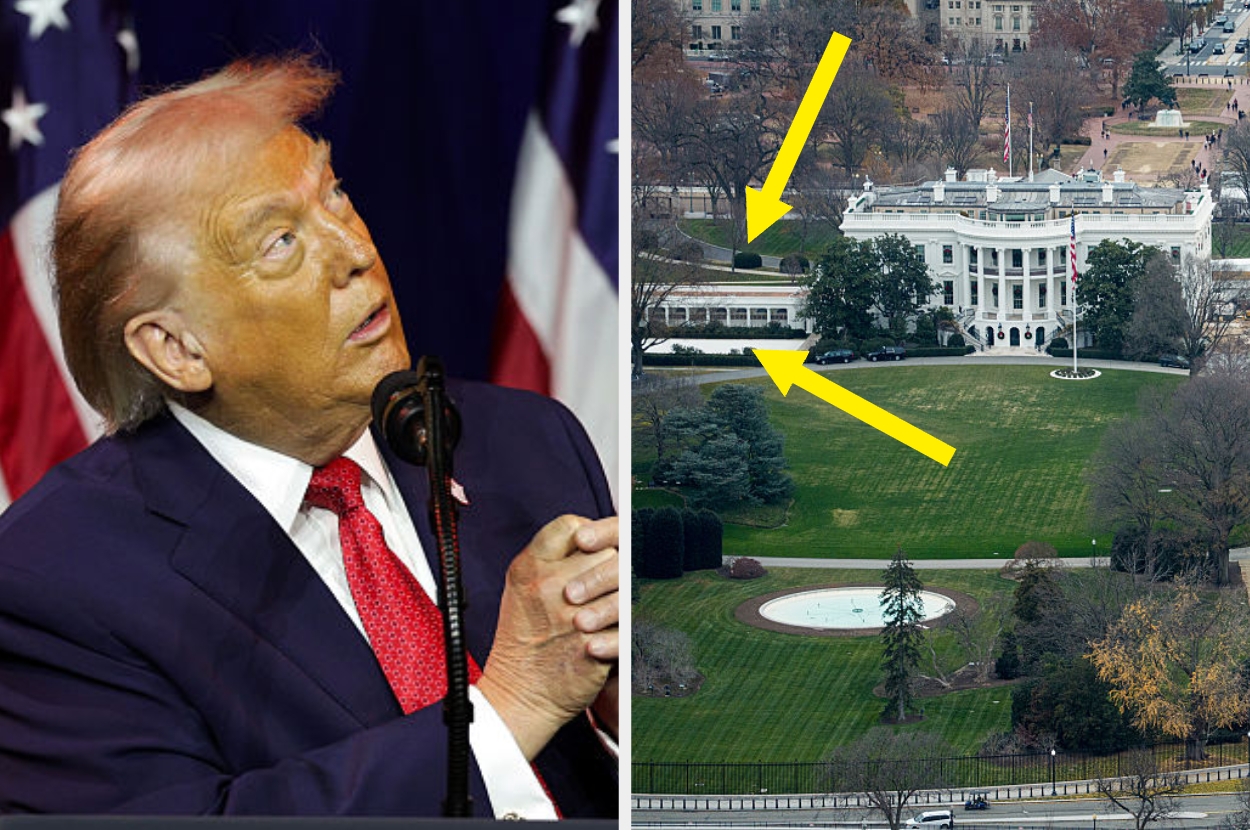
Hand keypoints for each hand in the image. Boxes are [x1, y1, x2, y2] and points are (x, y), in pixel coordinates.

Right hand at [477, 515, 618, 759]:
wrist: (518, 693)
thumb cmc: (523, 640)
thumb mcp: (522, 587)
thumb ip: (549, 558)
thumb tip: (590, 534)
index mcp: (530, 568)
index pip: (570, 527)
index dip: (587, 534)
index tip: (589, 549)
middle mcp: (550, 587)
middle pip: (604, 552)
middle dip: (608, 566)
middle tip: (604, 582)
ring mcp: (573, 617)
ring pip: (622, 584)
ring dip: (621, 594)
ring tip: (610, 606)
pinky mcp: (594, 646)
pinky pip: (627, 622)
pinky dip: (624, 626)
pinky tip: (614, 630)